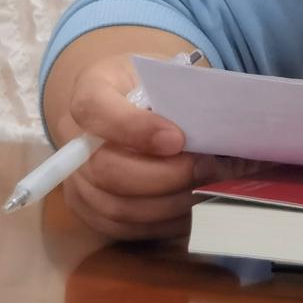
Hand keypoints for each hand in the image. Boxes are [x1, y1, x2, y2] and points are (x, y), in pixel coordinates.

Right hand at [56, 51, 216, 241]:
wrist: (122, 104)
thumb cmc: (151, 88)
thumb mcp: (165, 74)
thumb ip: (185, 94)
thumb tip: (229, 121)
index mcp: (91, 91)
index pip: (97, 110)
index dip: (135, 129)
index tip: (178, 139)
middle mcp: (74, 139)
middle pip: (106, 169)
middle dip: (166, 175)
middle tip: (209, 168)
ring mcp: (77, 180)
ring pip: (118, 206)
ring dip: (172, 203)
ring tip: (212, 188)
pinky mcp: (90, 211)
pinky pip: (126, 228)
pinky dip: (165, 222)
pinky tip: (196, 206)